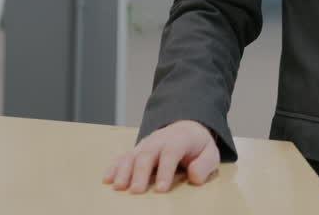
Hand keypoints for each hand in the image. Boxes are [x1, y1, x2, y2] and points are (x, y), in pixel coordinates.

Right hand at [103, 120, 219, 193]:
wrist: (187, 127)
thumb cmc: (198, 145)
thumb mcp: (210, 153)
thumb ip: (205, 164)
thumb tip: (194, 177)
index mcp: (179, 139)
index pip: (171, 153)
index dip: (165, 171)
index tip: (162, 189)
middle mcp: (159, 139)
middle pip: (147, 154)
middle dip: (140, 173)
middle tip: (136, 191)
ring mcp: (146, 144)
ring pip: (132, 154)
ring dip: (124, 171)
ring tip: (119, 187)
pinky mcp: (137, 150)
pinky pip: (123, 156)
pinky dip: (114, 167)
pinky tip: (107, 178)